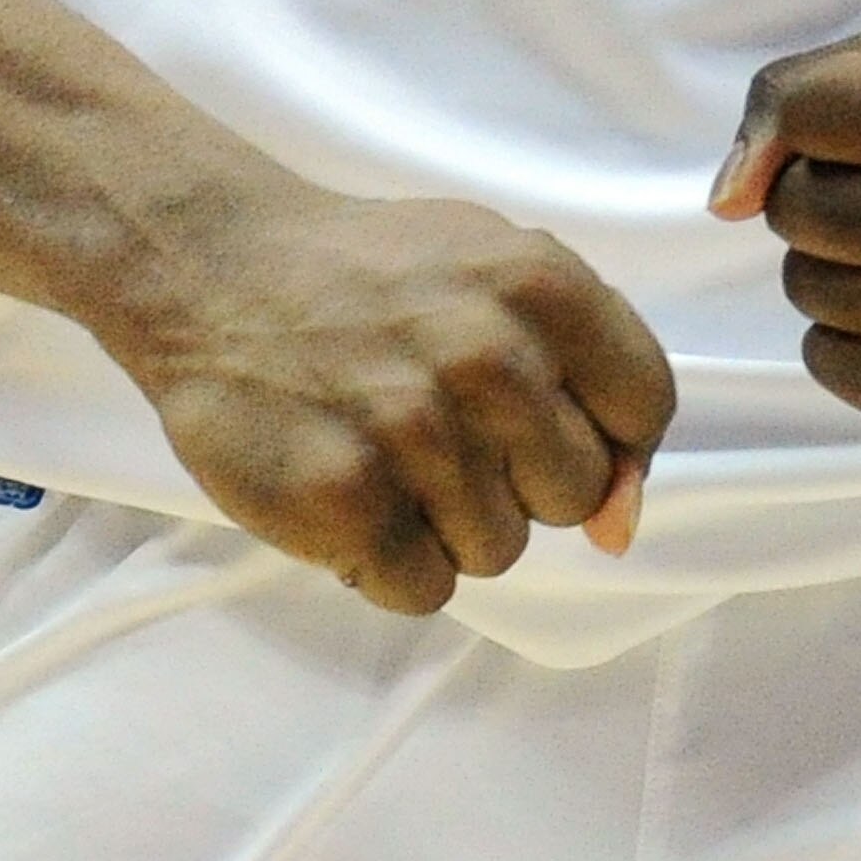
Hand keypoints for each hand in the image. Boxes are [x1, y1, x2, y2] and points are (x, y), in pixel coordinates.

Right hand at [115, 173, 675, 616]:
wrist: (216, 271)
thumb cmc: (370, 276)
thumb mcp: (494, 273)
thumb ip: (583, 373)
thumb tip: (621, 525)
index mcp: (541, 284)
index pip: (644, 407)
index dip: (605, 434)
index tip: (544, 423)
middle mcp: (490, 356)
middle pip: (574, 494)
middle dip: (519, 480)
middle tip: (442, 428)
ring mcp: (416, 432)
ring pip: (498, 551)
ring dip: (447, 523)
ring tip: (385, 450)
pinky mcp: (345, 500)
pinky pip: (423, 589)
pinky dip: (387, 561)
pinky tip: (349, 490)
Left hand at [710, 10, 860, 451]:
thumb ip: (825, 81)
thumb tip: (725, 195)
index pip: (803, 107)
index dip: (794, 124)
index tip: (827, 141)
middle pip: (794, 208)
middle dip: (823, 200)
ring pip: (806, 288)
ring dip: (842, 271)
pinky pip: (830, 365)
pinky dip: (858, 343)